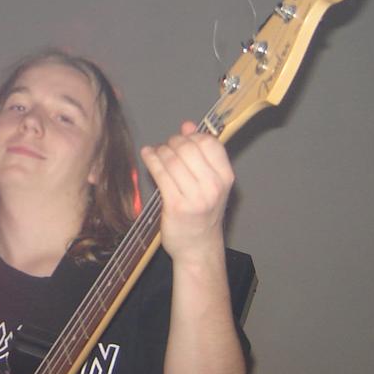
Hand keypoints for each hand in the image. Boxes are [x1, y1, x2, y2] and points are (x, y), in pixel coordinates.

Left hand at [140, 121, 233, 262]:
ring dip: (160, 151)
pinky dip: (151, 159)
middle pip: (188, 148)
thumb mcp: (209, 183)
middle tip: (166, 146)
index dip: (193, 136)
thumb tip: (188, 125)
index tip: (183, 139)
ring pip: (172, 159)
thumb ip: (200, 153)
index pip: (210, 143)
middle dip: (173, 142)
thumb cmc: (203, 213)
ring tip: (155, 152)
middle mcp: (213, 187)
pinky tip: (147, 155)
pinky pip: (160, 173)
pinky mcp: (176, 205)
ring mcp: (195, 197)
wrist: (198, 247)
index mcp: (225, 178)